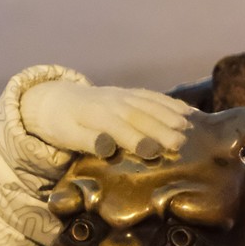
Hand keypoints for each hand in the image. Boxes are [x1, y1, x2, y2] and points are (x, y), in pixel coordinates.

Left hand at [20, 79, 191, 157]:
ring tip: (187, 126)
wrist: (57, 98)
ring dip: (169, 114)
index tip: (153, 152)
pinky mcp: (130, 93)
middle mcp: (112, 102)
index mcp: (94, 115)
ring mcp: (122, 95)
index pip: (117, 127)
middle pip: (138, 115)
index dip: (135, 139)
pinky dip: (169, 102)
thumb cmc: (63, 124)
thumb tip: (108, 149)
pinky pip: (151, 95)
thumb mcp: (68, 136)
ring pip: (148, 103)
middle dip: (160, 129)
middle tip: (179, 143)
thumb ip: (88, 141)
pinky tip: (186, 111)